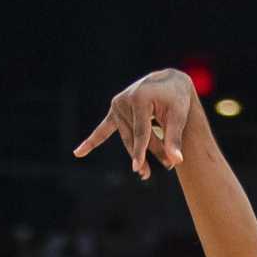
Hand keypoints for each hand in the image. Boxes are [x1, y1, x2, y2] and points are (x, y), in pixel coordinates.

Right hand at [72, 69, 195, 180]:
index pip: (141, 131)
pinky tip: (78, 153)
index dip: (141, 150)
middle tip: (168, 167)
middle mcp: (124, 100)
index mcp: (140, 98)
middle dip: (149, 153)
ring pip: (127, 138)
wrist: (168, 82)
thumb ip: (175, 138)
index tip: (138, 167)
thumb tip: (177, 161)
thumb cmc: (176, 98)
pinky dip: (91, 141)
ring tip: (147, 174)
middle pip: (135, 136)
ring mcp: (117, 106)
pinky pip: (103, 129)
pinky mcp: (115, 111)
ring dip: (138, 153)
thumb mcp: (179, 116)